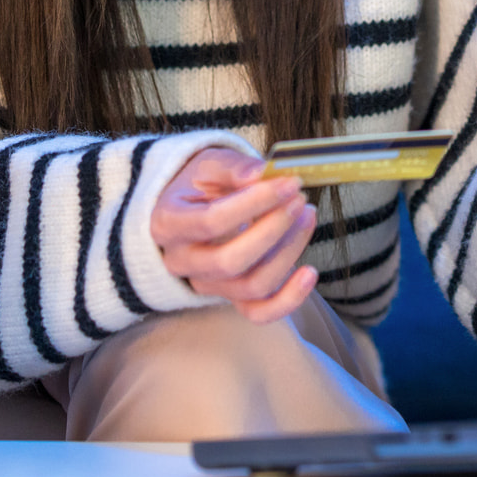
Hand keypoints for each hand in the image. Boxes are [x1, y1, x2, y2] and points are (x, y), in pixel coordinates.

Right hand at [150, 147, 317, 321]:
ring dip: (288, 253)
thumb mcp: (209, 164)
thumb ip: (234, 167)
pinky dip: (288, 299)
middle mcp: (181, 261)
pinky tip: (309, 273)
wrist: (191, 206)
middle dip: (273, 230)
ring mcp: (205, 283)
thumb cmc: (200, 183)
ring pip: (251, 285)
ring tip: (306, 217)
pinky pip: (257, 312)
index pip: (211, 221)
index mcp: (167, 223)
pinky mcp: (229, 296)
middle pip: (231, 261)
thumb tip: (261, 174)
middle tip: (299, 201)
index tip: (289, 184)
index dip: (255, 203)